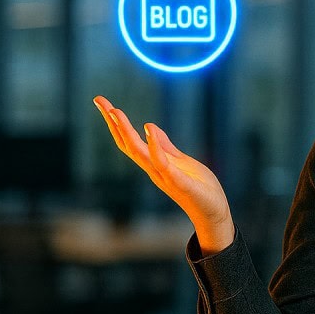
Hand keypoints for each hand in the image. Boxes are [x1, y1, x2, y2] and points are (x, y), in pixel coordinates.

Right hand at [93, 95, 232, 231]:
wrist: (214, 212)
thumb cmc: (199, 188)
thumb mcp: (181, 161)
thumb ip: (165, 146)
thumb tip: (150, 127)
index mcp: (154, 163)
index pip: (130, 141)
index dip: (116, 123)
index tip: (103, 102)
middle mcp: (154, 170)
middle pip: (128, 144)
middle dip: (113, 123)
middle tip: (100, 101)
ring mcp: (164, 176)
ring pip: (139, 153)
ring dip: (127, 132)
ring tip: (115, 112)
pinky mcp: (179, 182)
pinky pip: (163, 163)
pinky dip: (155, 147)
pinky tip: (149, 130)